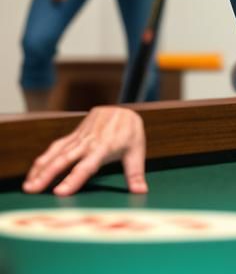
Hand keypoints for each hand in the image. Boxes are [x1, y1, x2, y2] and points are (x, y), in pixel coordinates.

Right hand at [22, 106, 146, 195]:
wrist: (122, 109)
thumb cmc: (130, 132)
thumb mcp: (137, 151)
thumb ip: (135, 173)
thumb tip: (141, 191)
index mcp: (104, 148)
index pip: (86, 167)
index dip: (73, 179)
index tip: (60, 192)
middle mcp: (88, 143)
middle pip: (65, 160)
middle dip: (47, 175)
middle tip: (33, 190)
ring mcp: (78, 138)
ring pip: (56, 153)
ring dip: (41, 168)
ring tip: (28, 185)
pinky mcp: (73, 135)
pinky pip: (56, 147)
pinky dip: (44, 159)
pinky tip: (34, 172)